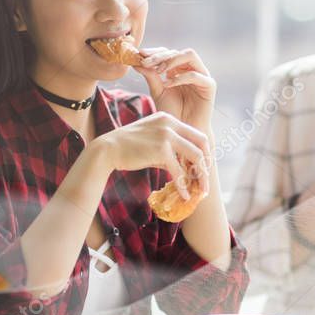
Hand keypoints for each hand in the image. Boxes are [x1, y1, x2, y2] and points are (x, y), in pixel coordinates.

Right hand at [93, 111, 209, 199]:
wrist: (107, 149)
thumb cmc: (127, 148)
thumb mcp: (152, 140)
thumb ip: (170, 149)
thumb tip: (185, 167)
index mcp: (168, 119)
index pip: (196, 134)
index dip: (204, 152)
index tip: (203, 168)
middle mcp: (170, 123)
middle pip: (201, 143)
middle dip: (206, 164)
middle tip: (205, 181)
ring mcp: (166, 135)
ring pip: (195, 156)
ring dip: (200, 176)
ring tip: (200, 191)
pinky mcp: (161, 149)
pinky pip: (179, 170)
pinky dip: (183, 185)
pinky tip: (184, 195)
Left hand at [135, 47, 215, 130]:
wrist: (184, 132)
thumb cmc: (172, 113)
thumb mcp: (158, 92)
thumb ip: (150, 75)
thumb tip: (136, 61)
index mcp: (179, 69)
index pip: (167, 53)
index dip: (154, 52)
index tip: (139, 55)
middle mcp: (191, 69)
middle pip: (177, 51)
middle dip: (160, 56)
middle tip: (146, 62)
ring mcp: (202, 76)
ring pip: (190, 55)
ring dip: (172, 60)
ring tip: (159, 70)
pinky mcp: (209, 85)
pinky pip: (195, 74)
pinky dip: (180, 77)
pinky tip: (167, 84)